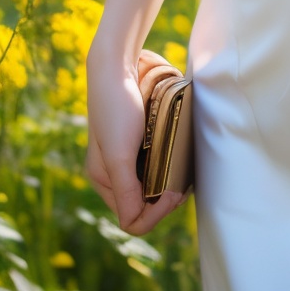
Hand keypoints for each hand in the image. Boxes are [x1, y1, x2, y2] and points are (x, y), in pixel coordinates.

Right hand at [84, 50, 188, 234]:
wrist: (119, 65)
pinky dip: (171, 167)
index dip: (156, 214)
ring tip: (185, 173)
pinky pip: (158, 165)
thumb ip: (126, 191)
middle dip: (165, 201)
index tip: (174, 193)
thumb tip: (136, 225)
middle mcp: (114, 173)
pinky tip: (181, 157)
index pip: (132, 219)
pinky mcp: (141, 140)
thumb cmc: (117, 109)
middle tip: (183, 185)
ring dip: (170, 185)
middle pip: (144, 206)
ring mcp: (128, 156)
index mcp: (103, 180)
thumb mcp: (119, 155)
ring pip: (153, 187)